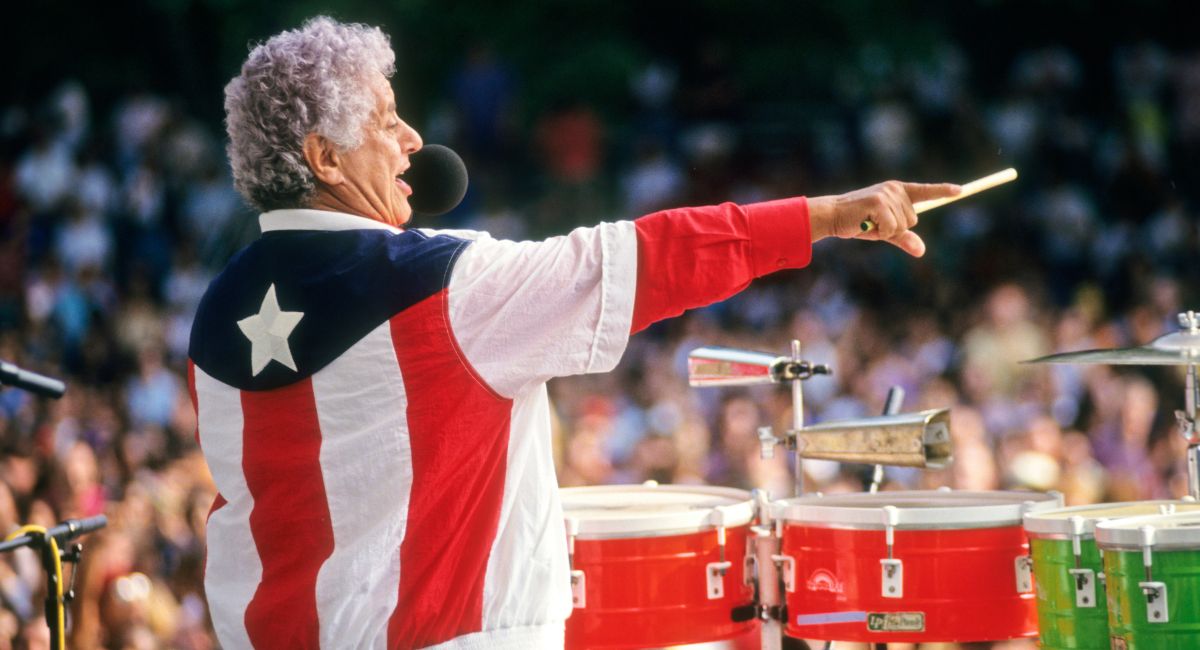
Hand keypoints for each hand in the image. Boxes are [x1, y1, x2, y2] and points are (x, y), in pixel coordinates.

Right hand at [808, 181, 960, 256]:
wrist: (832, 216)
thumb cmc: (858, 223)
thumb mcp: (884, 231)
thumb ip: (903, 238)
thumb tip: (922, 251)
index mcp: (897, 190)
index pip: (924, 191)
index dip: (942, 191)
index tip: (959, 191)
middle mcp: (894, 189)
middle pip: (913, 220)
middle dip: (895, 229)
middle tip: (874, 224)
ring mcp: (887, 194)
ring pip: (903, 226)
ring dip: (886, 231)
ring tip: (868, 223)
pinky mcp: (878, 203)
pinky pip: (892, 228)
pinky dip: (880, 232)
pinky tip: (865, 224)